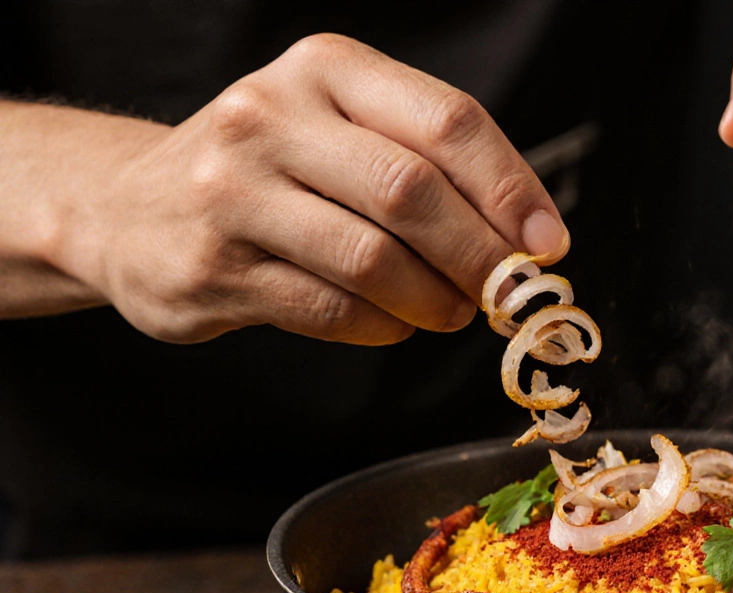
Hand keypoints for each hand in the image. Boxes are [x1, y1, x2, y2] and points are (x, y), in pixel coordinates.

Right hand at [49, 34, 567, 343]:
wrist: (130, 206)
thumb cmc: (270, 169)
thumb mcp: (340, 128)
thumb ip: (427, 165)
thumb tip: (529, 238)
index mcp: (326, 69)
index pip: (447, 122)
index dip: (511, 189)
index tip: (547, 243)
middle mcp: (271, 116)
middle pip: (412, 193)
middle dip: (481, 255)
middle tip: (510, 294)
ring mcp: (233, 192)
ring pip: (373, 259)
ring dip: (434, 299)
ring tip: (453, 312)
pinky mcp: (212, 267)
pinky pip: (331, 308)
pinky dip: (383, 325)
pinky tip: (394, 321)